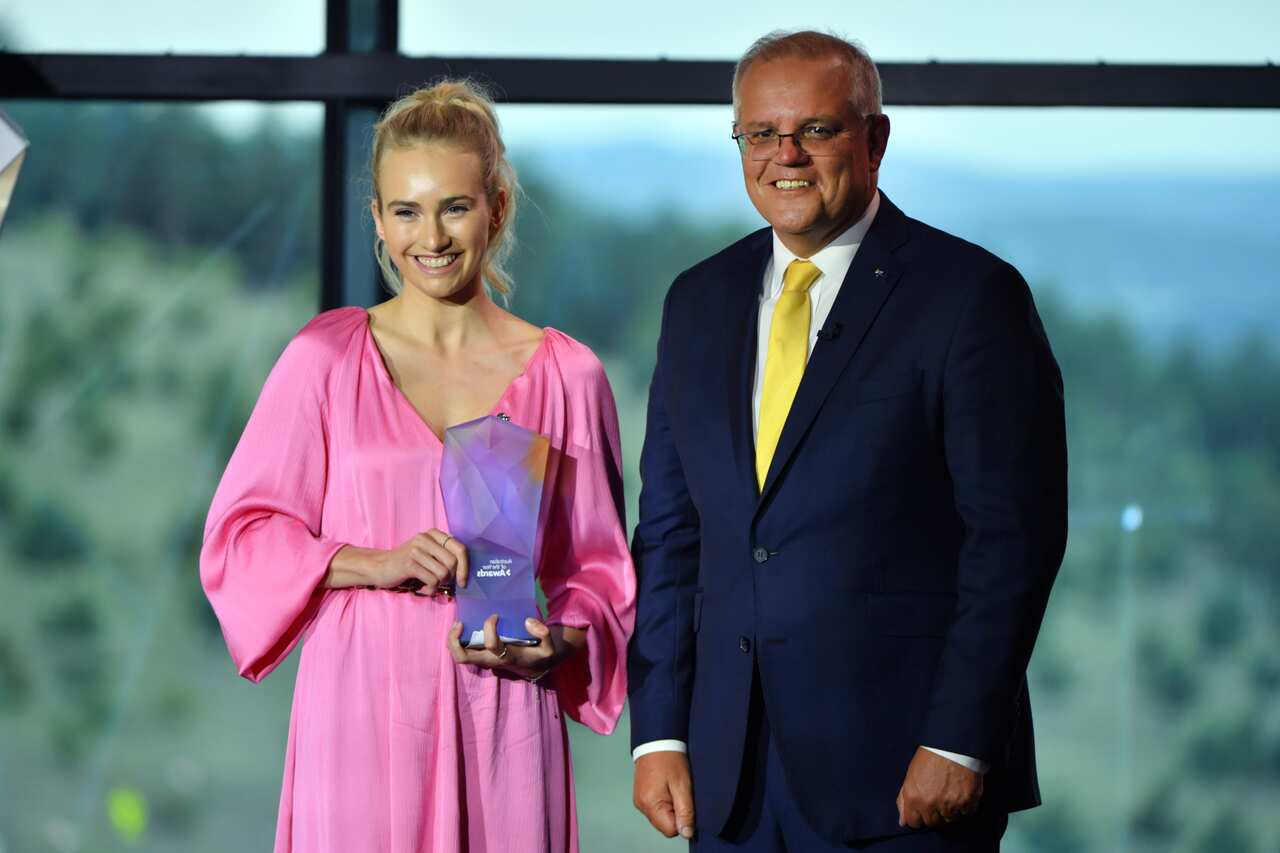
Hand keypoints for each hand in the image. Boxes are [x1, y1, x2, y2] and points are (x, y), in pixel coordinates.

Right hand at [327, 529, 467, 594]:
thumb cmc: (409, 563)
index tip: (462, 581)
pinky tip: (424, 589)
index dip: (465, 567)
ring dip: (439, 584)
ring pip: (443, 573)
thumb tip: (467, 567)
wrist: (380, 567)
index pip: (460, 548)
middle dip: (451, 577)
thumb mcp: (428, 553)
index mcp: (433, 534)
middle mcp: (425, 538)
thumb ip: (445, 554)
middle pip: (454, 562)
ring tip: (430, 584)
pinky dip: (431, 589)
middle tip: (441, 582)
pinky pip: (432, 580)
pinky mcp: (409, 563)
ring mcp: (417, 550)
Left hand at [446, 614, 580, 679]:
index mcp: (506, 657)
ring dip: (453, 641)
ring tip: (457, 623)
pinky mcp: (481, 656)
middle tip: (459, 623)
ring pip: (460, 656)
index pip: (491, 645)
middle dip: (455, 641)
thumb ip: (543, 633)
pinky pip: (463, 651)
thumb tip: (528, 621)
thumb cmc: (539, 654)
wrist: (535, 667)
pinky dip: (458, 640)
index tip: (495, 615)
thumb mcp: (549, 647)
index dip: (490, 628)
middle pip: (463, 657)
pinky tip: (462, 626)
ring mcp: (483, 659)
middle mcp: (490, 660)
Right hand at [633, 751, 695, 839]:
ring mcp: (639, 801)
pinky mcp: (639, 796)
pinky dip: (662, 802)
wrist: (655, 741)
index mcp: (651, 804)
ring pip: (660, 817)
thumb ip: (685, 811)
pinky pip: (654, 809)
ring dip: (669, 808)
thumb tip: (686, 833)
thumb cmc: (670, 760)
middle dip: (675, 813)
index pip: (670, 830)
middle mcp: (641, 806)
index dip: (682, 820)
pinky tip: (665, 787)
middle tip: (678, 792)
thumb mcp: (683, 785)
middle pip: (664, 825)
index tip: (684, 802)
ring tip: (671, 788)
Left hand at [896, 747, 983, 829]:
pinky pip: (967, 812)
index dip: (918, 817)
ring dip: (951, 811)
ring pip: (951, 820)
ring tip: (951, 793)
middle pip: (933, 823)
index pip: (914, 823)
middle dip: (935, 814)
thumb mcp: (911, 775)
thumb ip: (904, 799)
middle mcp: (931, 804)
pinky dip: (966, 806)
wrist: (952, 744)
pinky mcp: (968, 801)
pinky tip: (962, 792)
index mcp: (914, 797)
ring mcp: (950, 805)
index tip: (923, 811)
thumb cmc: (930, 756)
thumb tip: (902, 821)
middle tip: (938, 800)